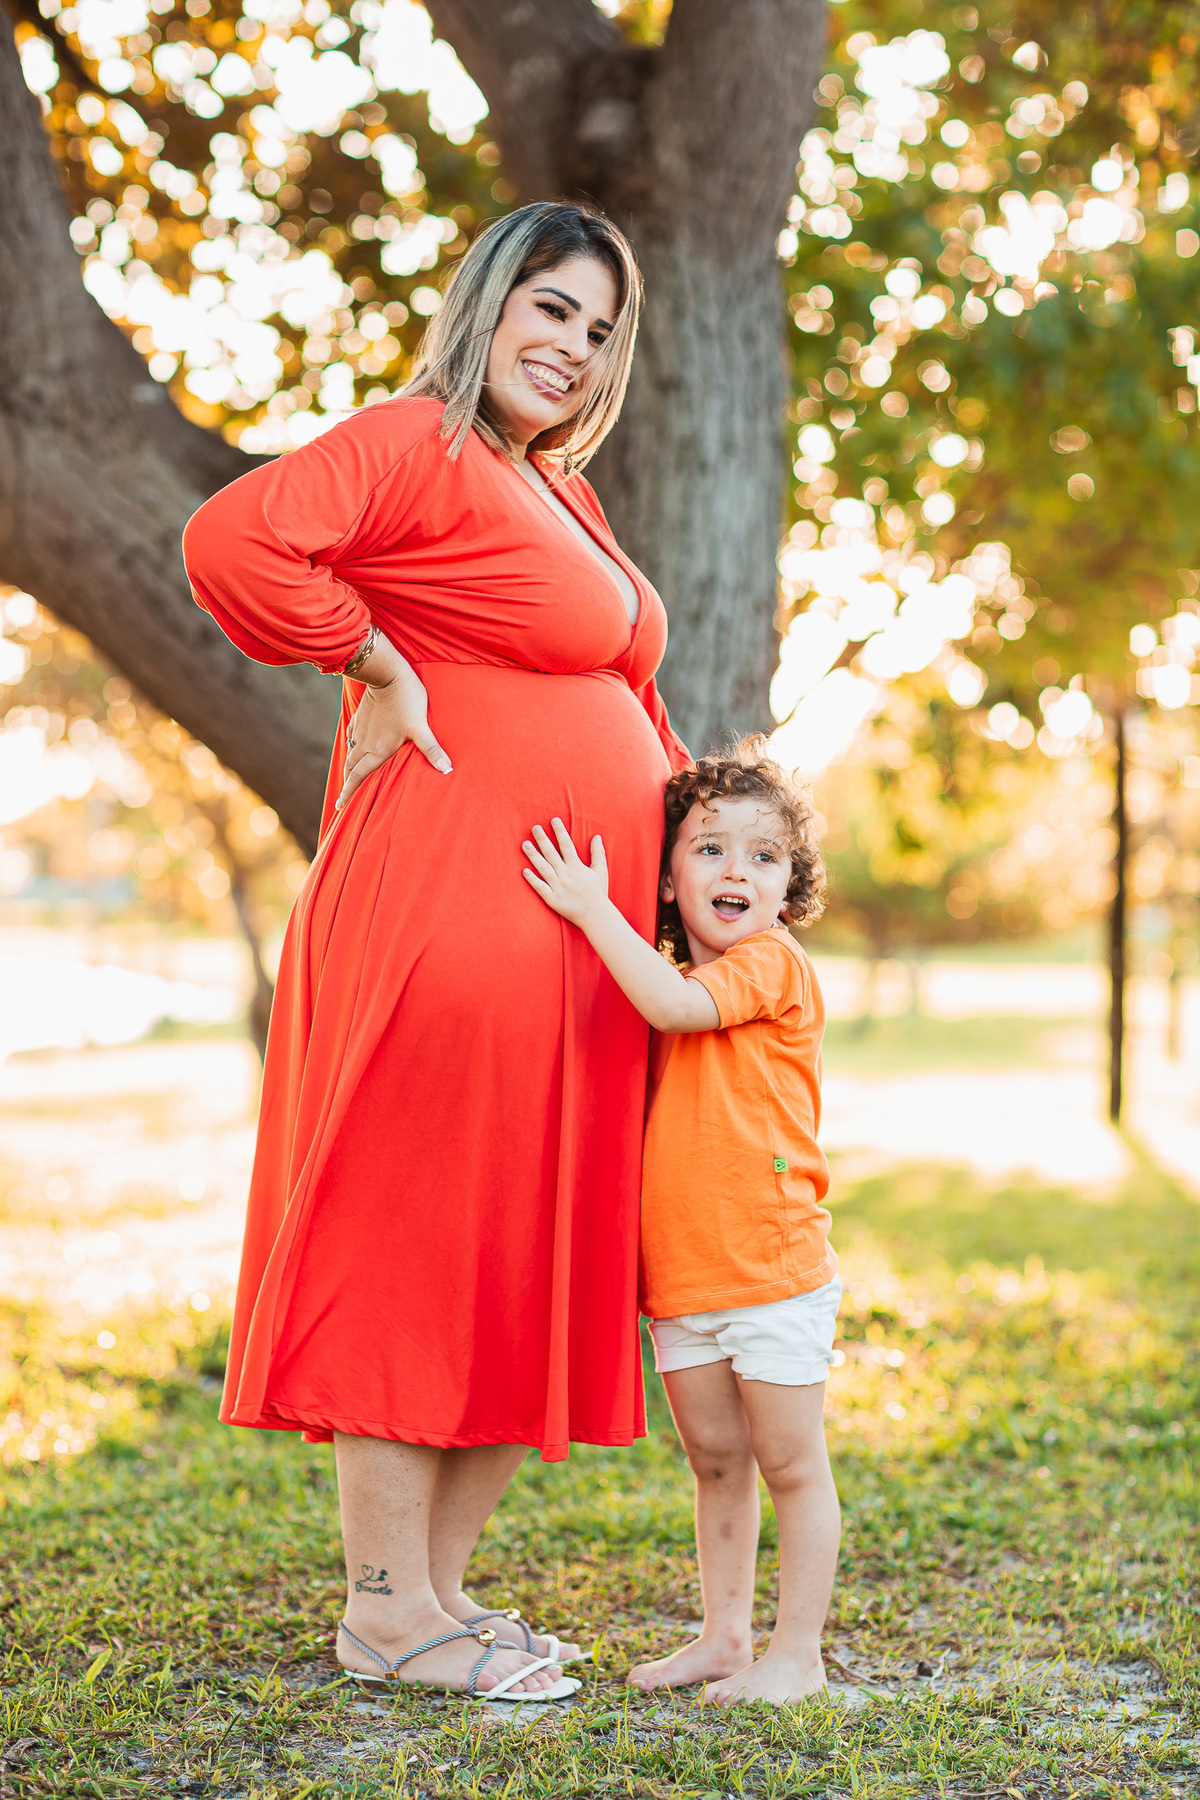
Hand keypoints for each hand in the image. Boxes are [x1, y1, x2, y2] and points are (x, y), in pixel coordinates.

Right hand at [337, 654, 451, 809]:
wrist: (387, 674)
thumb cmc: (406, 701)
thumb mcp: (421, 727)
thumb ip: (432, 750)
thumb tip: (448, 770)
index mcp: (377, 750)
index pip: (358, 777)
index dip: (348, 793)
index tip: (340, 806)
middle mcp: (365, 743)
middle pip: (351, 769)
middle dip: (346, 785)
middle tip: (342, 799)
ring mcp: (361, 729)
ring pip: (350, 753)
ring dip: (348, 768)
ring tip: (348, 777)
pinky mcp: (360, 717)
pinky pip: (352, 736)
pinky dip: (351, 747)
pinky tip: (354, 747)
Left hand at [522, 819, 608, 926]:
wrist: (596, 916)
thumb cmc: (598, 893)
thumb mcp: (601, 871)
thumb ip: (598, 853)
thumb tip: (597, 837)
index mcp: (577, 867)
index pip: (566, 845)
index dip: (560, 832)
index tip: (553, 820)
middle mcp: (566, 875)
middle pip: (552, 854)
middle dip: (543, 840)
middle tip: (534, 827)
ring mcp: (558, 887)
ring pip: (543, 868)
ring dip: (533, 856)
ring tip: (524, 844)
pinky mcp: (552, 899)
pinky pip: (540, 887)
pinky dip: (532, 879)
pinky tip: (524, 870)